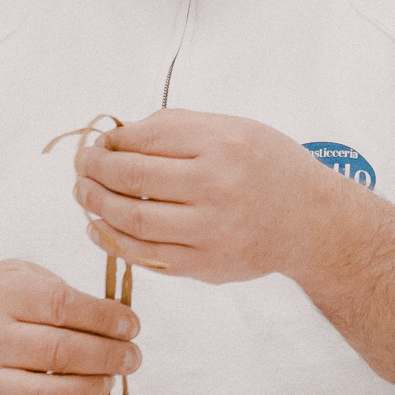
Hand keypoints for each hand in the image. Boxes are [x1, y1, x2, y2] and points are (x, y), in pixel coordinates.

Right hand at [0, 259, 140, 394]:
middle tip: (131, 357)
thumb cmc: (2, 308)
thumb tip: (120, 321)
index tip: (131, 326)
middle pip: (57, 353)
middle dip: (106, 356)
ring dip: (91, 390)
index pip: (59, 305)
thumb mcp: (24, 278)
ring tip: (112, 380)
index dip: (103, 317)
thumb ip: (68, 292)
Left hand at [74, 109, 349, 285]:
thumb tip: (116, 139)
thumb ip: (178, 129)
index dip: (111, 142)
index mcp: (223, 144)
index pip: (145, 139)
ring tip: (85, 195)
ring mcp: (212, 230)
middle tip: (82, 168)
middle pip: (132, 178)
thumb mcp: (234, 128)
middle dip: (95, 172)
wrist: (312, 222)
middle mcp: (218, 186)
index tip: (100, 144)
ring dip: (97, 206)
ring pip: (133, 220)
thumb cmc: (268, 168)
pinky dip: (114, 241)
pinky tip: (99, 228)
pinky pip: (147, 256)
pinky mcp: (207, 265)